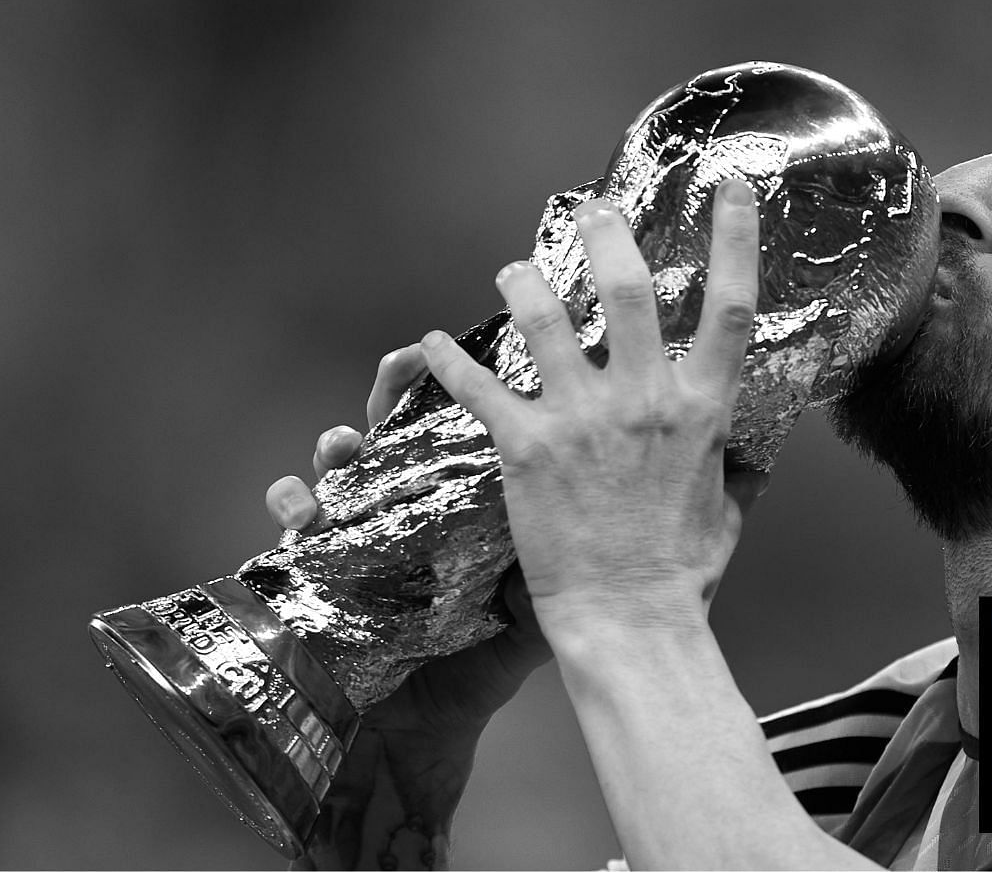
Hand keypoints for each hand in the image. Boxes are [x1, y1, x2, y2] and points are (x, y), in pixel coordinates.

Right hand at [263, 346, 551, 738]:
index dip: (466, 386)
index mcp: (463, 502)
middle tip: (405, 361)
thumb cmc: (480, 664)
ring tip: (344, 442)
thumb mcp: (530, 613)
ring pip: (342, 461)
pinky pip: (293, 521)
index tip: (482, 353)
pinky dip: (291, 501)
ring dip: (338, 442)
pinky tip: (302, 507)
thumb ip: (560, 567)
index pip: (463, 428)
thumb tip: (604, 528)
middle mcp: (409, 503)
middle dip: (397, 386)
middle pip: (400, 424)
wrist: (424, 733)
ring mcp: (359, 528)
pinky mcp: (316, 563)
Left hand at [420, 179, 766, 640]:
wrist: (629, 621)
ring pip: (544, 318)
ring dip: (523, 283)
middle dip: (607, 235)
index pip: (730, 306)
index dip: (736, 237)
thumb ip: (735, 468)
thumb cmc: (682, 574)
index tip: (731, 186)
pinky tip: (430, 345)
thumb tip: (754, 453)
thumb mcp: (727, 511)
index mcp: (702, 409)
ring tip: (512, 271)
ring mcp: (585, 420)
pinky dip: (449, 362)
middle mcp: (647, 400)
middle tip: (590, 209)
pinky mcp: (527, 449)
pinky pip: (480, 387)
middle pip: (627, 288)